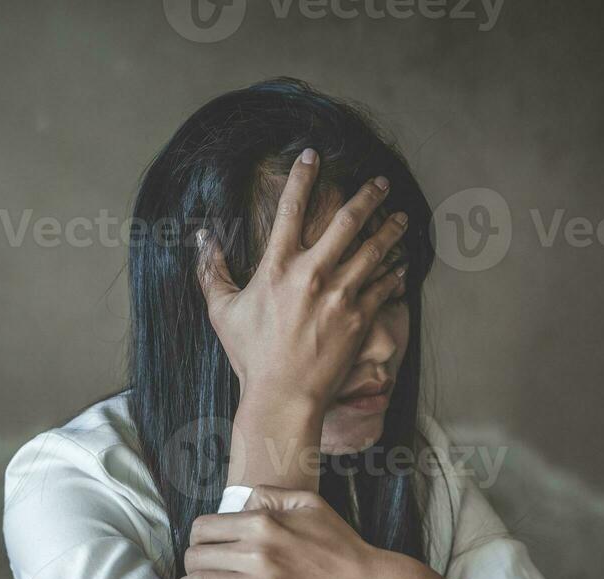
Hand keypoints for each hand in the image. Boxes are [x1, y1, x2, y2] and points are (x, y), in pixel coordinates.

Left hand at [176, 485, 405, 578]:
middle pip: (196, 556)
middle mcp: (258, 554)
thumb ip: (271, 495)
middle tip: (197, 568)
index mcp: (263, 524)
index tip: (203, 546)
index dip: (198, 537)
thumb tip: (242, 501)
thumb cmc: (343, 546)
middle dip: (191, 562)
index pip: (204, 528)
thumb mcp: (311, 504)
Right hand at [197, 149, 408, 410]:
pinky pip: (386, 285)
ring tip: (401, 217)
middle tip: (379, 183)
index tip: (313, 156)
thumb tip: (200, 239)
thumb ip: (212, 271)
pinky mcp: (360, 317)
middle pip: (347, 220)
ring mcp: (339, 294)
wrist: (282, 396)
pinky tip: (403, 263)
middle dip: (367, 195)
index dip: (303, 177)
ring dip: (391, 229)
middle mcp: (311, 274)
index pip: (291, 208)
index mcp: (277, 267)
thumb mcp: (222, 311)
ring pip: (375, 248)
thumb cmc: (250, 355)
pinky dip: (396, 271)